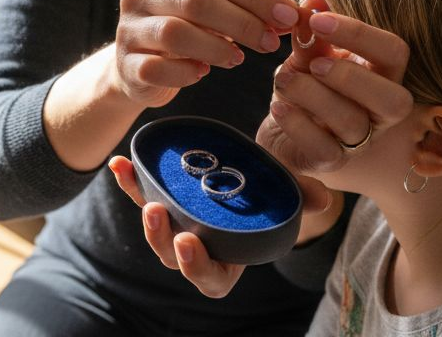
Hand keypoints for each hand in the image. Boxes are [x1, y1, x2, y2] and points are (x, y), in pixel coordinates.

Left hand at [107, 155, 332, 297]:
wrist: (247, 174)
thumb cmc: (268, 196)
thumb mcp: (284, 197)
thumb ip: (300, 197)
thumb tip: (322, 197)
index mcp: (226, 262)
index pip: (208, 278)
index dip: (197, 267)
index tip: (191, 243)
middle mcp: (197, 251)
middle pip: (173, 257)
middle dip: (161, 239)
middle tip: (159, 214)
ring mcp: (176, 228)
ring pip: (154, 231)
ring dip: (143, 213)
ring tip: (143, 194)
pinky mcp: (161, 203)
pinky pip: (141, 196)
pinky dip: (130, 182)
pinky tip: (119, 163)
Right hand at [108, 0, 299, 107]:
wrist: (139, 67)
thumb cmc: (188, 31)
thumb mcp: (214, 11)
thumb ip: (250, 9)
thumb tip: (300, 14)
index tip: (289, 16)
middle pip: (195, 0)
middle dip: (241, 22)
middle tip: (271, 43)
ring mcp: (128, 28)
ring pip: (174, 33)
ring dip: (215, 47)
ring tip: (238, 59)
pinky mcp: (125, 65)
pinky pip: (157, 68)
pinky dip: (186, 72)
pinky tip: (202, 73)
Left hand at [257, 0, 413, 175]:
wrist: (282, 129)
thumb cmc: (307, 85)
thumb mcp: (308, 55)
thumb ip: (311, 32)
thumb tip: (314, 0)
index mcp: (382, 76)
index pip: (394, 52)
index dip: (360, 35)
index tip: (318, 20)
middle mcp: (379, 112)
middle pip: (395, 100)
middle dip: (351, 78)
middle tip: (313, 63)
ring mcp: (358, 141)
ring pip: (352, 122)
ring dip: (314, 95)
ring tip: (282, 78)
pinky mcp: (330, 162)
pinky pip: (323, 149)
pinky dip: (298, 124)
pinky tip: (278, 107)